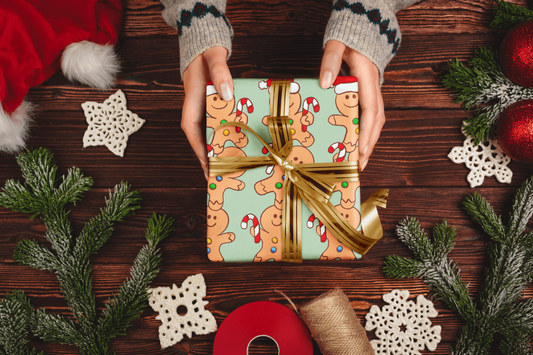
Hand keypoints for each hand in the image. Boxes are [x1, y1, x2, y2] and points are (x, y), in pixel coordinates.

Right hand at [182, 46, 232, 178]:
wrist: (204, 44)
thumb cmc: (207, 52)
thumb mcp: (214, 58)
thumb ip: (220, 73)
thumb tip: (227, 93)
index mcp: (192, 100)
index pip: (191, 129)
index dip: (198, 149)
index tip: (206, 164)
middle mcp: (196, 108)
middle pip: (200, 137)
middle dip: (208, 157)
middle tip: (219, 175)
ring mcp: (204, 109)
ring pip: (208, 133)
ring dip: (216, 150)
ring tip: (228, 168)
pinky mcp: (212, 107)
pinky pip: (216, 125)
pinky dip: (223, 137)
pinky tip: (234, 147)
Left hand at [319, 40, 384, 170]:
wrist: (362, 30)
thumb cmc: (349, 39)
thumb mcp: (337, 46)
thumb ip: (330, 61)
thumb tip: (325, 83)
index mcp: (368, 79)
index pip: (370, 110)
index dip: (367, 132)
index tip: (362, 149)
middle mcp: (374, 89)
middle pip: (376, 121)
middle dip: (370, 144)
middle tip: (360, 165)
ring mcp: (374, 93)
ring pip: (375, 121)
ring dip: (370, 142)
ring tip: (360, 161)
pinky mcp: (369, 94)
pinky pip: (370, 117)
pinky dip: (367, 133)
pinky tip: (358, 145)